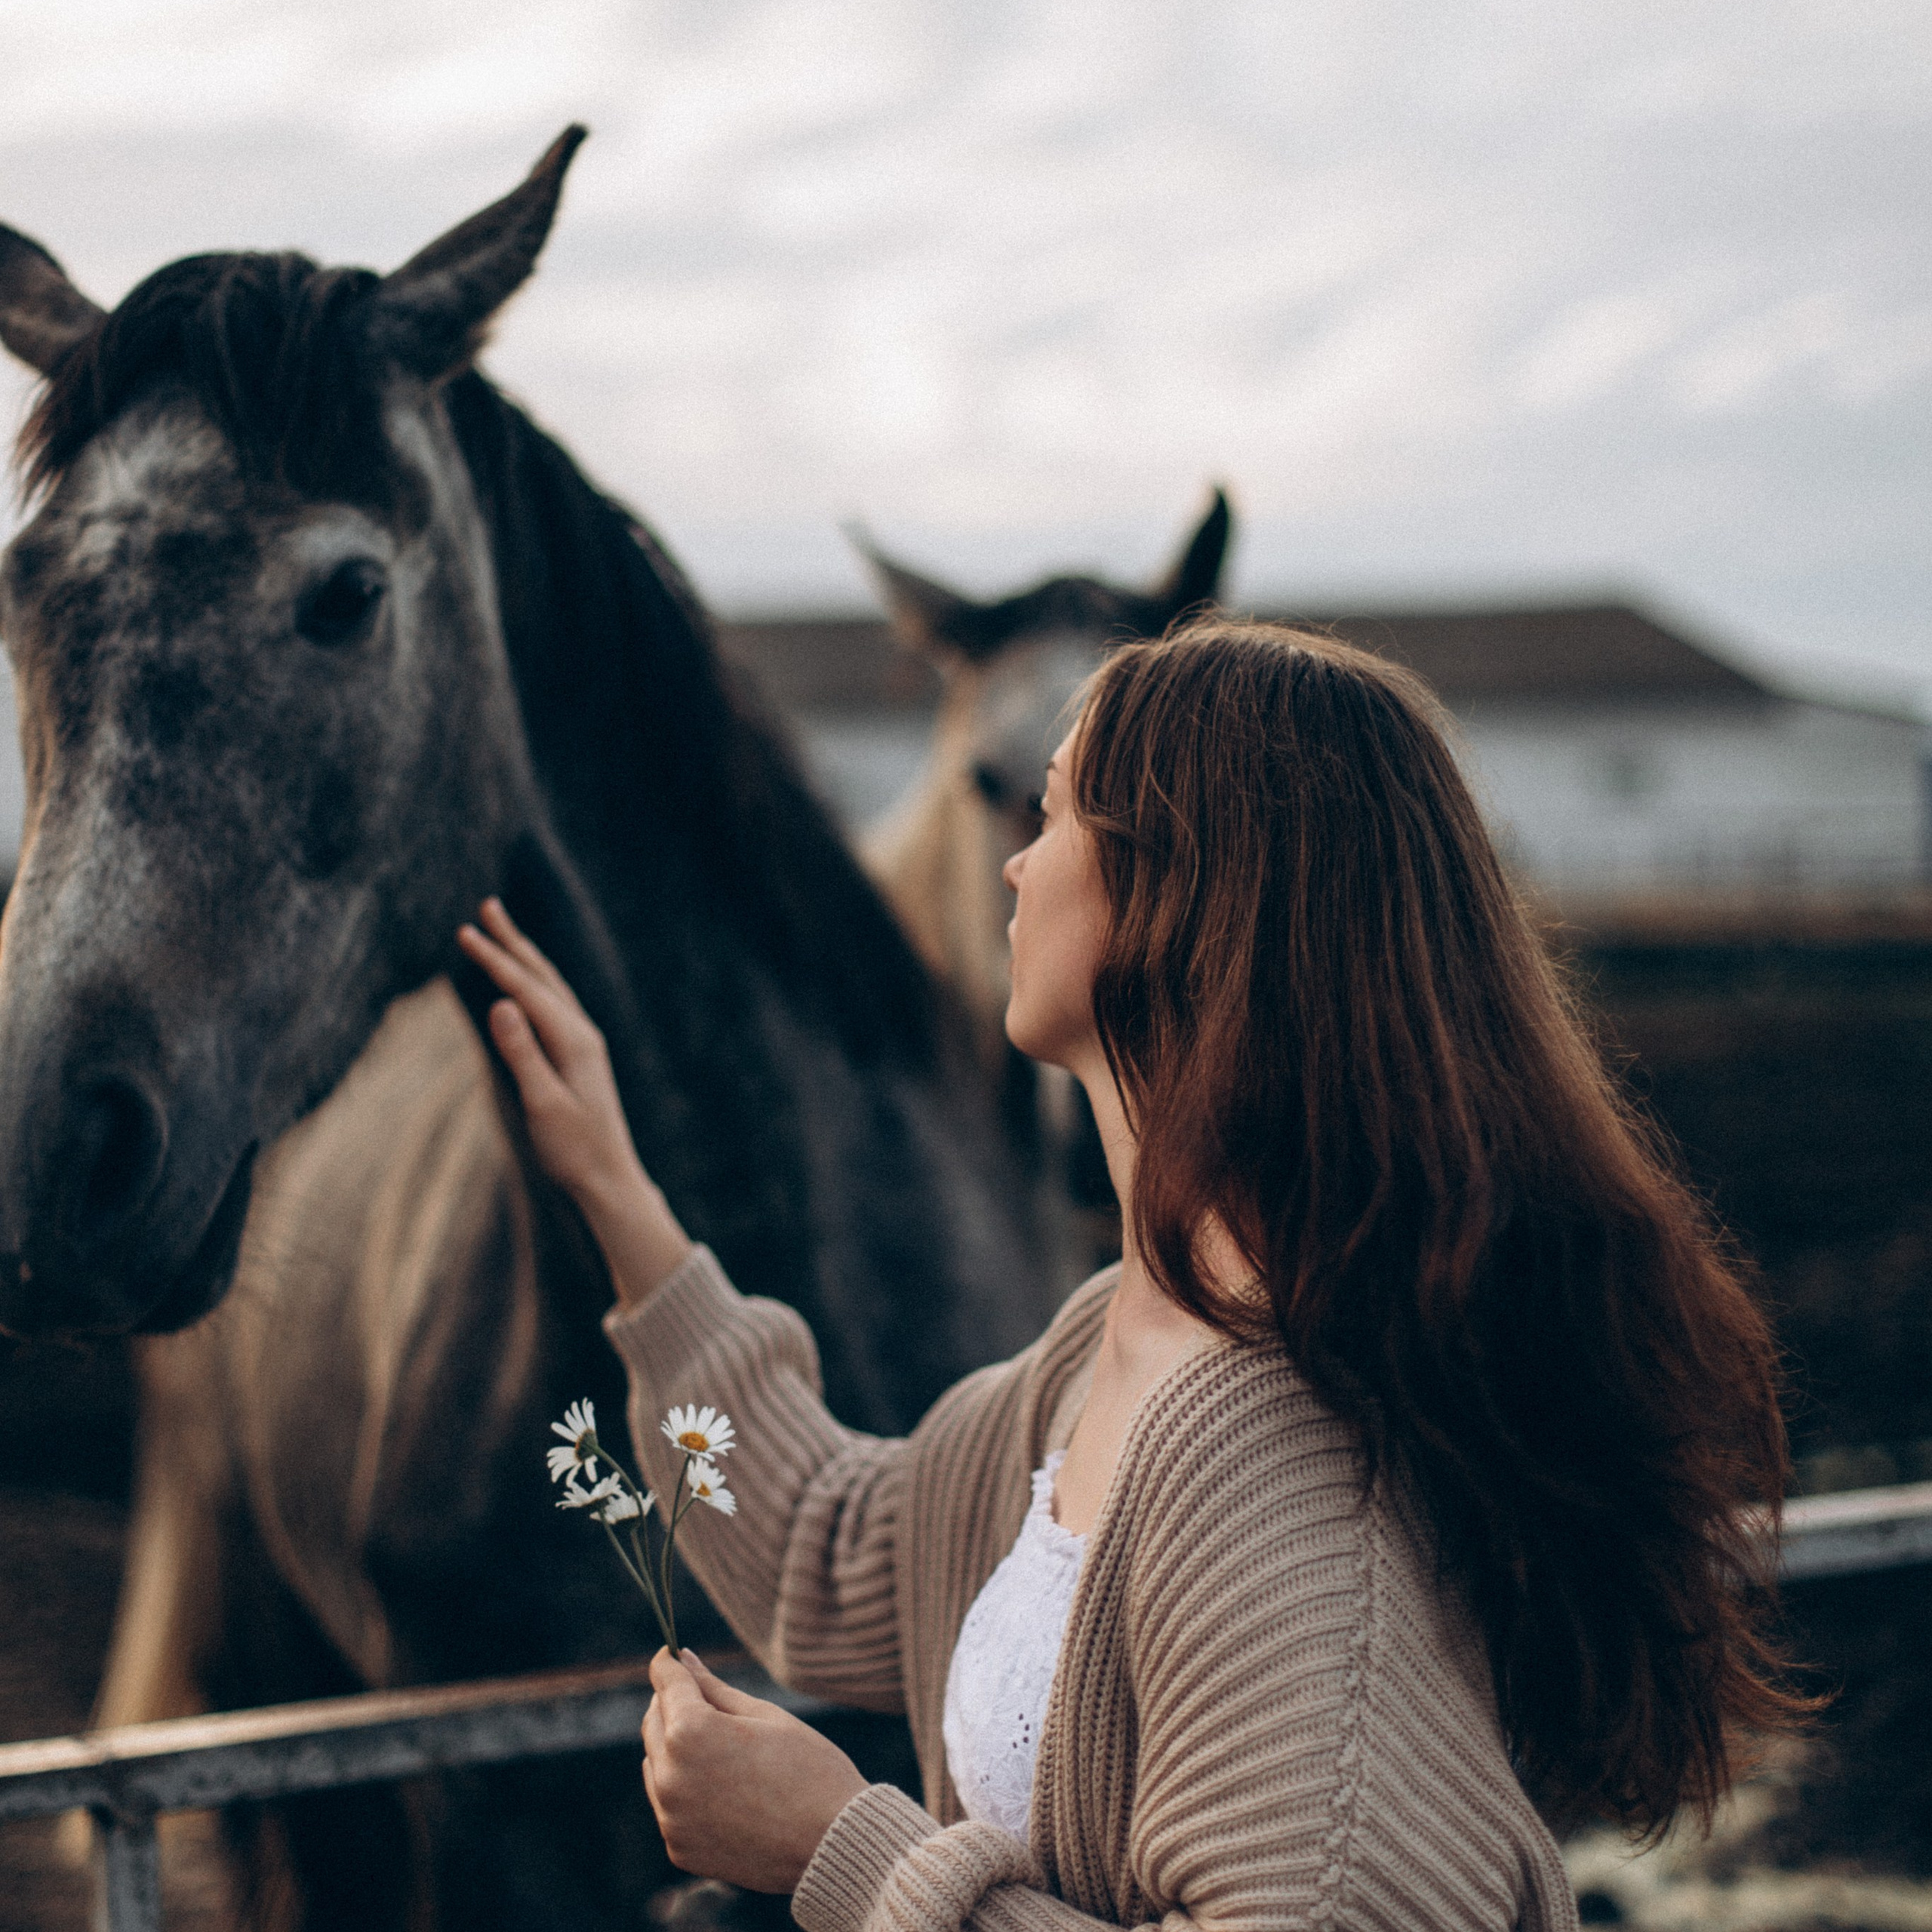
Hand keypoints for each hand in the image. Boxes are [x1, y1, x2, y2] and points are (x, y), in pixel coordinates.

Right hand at [458, 898, 692, 1303]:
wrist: (609, 1178)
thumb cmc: (574, 1149)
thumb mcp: (542, 1103)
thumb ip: (522, 1053)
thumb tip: (501, 1004)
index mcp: (573, 1040)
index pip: (526, 989)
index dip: (495, 959)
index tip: (464, 931)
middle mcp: (582, 1033)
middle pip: (542, 976)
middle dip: (513, 941)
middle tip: (487, 906)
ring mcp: (583, 1043)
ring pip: (550, 987)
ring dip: (524, 957)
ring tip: (503, 931)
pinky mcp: (579, 1056)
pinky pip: (553, 1005)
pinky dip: (534, 983)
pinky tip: (525, 983)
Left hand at [643, 1649, 868, 1892]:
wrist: (831, 1843)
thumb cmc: (807, 1768)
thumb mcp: (764, 1715)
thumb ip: (714, 1688)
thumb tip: (683, 1659)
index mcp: (691, 1732)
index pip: (666, 1681)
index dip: (670, 1663)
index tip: (673, 1654)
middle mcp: (670, 1776)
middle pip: (654, 1721)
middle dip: (674, 1704)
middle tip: (707, 1701)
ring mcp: (671, 1817)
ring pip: (656, 1763)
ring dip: (675, 1748)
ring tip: (722, 1751)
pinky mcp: (678, 1848)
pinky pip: (668, 1805)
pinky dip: (684, 1789)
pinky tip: (723, 1789)